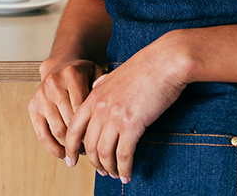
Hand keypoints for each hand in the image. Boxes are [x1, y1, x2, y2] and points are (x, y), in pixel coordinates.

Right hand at [28, 58, 103, 164]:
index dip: (92, 128)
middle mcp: (54, 85)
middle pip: (71, 122)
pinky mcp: (33, 106)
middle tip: (93, 149)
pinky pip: (42, 134)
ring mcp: (41, 96)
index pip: (83, 109)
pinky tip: (63, 154)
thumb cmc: (82, 74)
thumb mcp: (96, 74)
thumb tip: (110, 115)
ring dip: (70, 146)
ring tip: (80, 152)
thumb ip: (104, 89)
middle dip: (83, 139)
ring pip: (58, 130)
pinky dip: (53, 148)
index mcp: (72, 76)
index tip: (101, 139)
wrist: (59, 65)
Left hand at [63, 34, 190, 182]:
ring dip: (108, 168)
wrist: (165, 61)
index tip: (72, 159)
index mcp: (94, 96)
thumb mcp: (116, 73)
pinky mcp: (132, 125)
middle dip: (93, 162)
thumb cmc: (146, 66)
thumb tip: (96, 86)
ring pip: (104, 153)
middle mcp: (100, 108)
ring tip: (114, 174)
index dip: (71, 147)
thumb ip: (103, 83)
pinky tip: (127, 174)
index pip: (74, 128)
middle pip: (89, 145)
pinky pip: (124, 155)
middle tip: (101, 171)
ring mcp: (115, 117)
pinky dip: (124, 169)